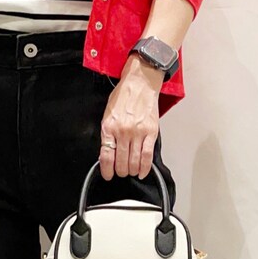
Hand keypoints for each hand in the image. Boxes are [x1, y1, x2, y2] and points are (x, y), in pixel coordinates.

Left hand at [98, 59, 161, 179]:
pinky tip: (142, 172)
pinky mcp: (151, 132)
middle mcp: (123, 131)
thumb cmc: (123, 96)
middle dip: (120, 171)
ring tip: (130, 171)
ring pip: (134, 161)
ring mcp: (138, 132)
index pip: (106, 155)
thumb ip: (108, 133)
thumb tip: (108, 152)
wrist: (140, 83)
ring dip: (131, 170)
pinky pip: (147, 155)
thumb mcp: (108, 113)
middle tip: (121, 172)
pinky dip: (145, 167)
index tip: (108, 175)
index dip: (107, 170)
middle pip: (121, 161)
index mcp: (109, 127)